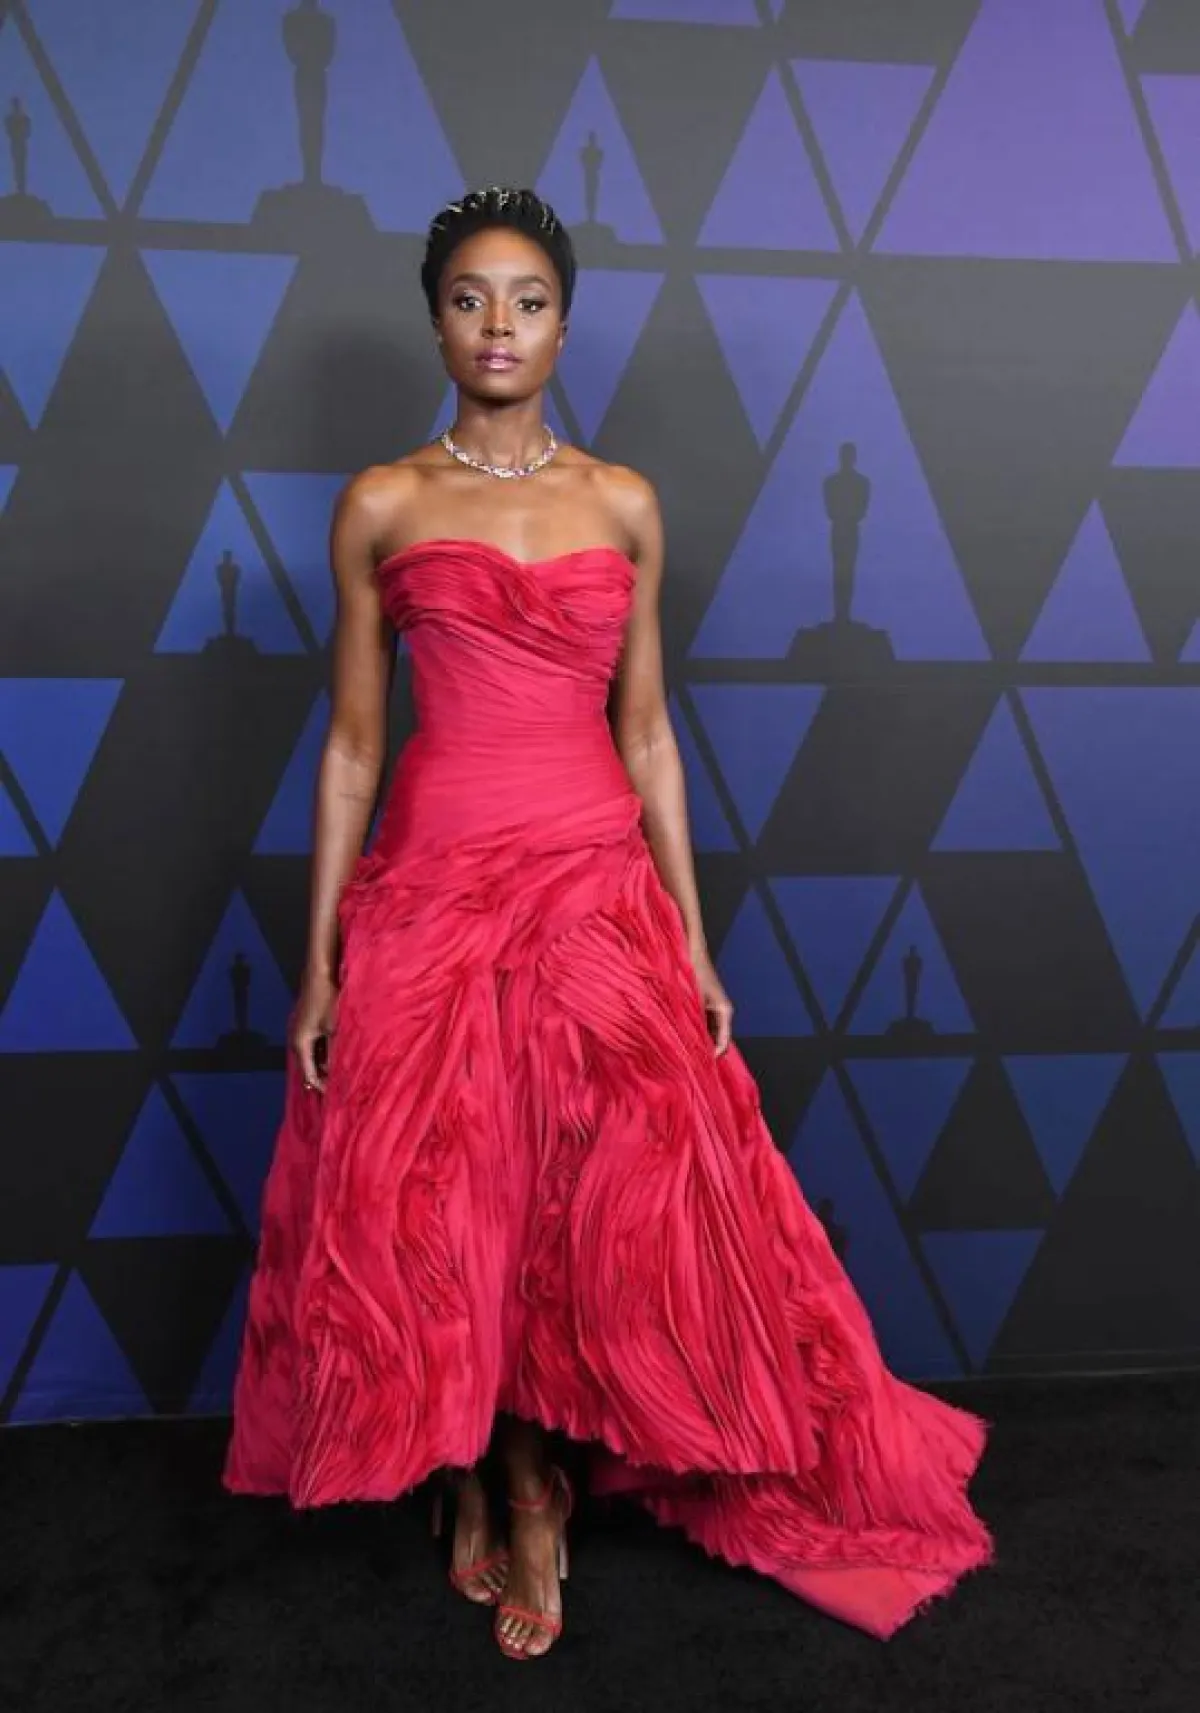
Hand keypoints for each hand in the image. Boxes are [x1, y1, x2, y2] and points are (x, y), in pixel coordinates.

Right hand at [291, 966, 338, 1094]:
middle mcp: (295, 1039)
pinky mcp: (304, 1023)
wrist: (319, 973)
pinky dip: (321, 1052)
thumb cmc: (328, 1000)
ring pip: (310, 1054)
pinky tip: (333, 1054)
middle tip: (336, 1088)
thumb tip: (338, 1071)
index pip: (309, 1073)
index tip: (333, 1096)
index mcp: (301, 1044)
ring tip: (337, 1073)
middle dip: (321, 1077)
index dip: (321, 1085)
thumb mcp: (335, 1029)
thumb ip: (334, 1051)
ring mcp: (298, 1030)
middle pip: (308, 1065)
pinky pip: (312, 1044)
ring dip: (322, 1064)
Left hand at [690, 942, 732, 1055]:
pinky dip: (696, 1031)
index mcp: (725, 1011)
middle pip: (718, 1039)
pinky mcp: (706, 1005)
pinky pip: (704, 1024)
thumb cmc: (694, 973)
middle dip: (706, 1050)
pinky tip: (683, 1037)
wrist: (691, 952)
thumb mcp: (693, 1001)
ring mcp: (715, 1009)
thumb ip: (695, 1023)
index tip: (701, 1067)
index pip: (724, 1042)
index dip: (713, 1056)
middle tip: (690, 1064)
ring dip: (700, 1041)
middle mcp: (723, 1012)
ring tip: (685, 1053)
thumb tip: (694, 1045)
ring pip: (710, 1032)